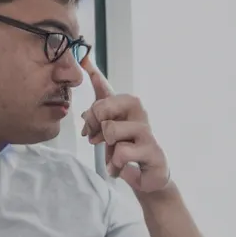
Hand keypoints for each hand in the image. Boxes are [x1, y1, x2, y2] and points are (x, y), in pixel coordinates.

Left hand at [80, 57, 169, 193]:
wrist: (149, 177)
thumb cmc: (129, 151)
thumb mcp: (109, 133)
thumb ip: (99, 115)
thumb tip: (86, 100)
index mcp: (127, 107)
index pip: (106, 88)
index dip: (93, 74)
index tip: (83, 58)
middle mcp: (138, 113)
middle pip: (105, 105)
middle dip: (93, 122)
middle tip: (92, 138)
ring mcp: (146, 131)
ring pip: (111, 130)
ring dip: (108, 147)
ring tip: (114, 156)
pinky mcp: (152, 151)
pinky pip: (122, 153)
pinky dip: (115, 165)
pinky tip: (120, 168)